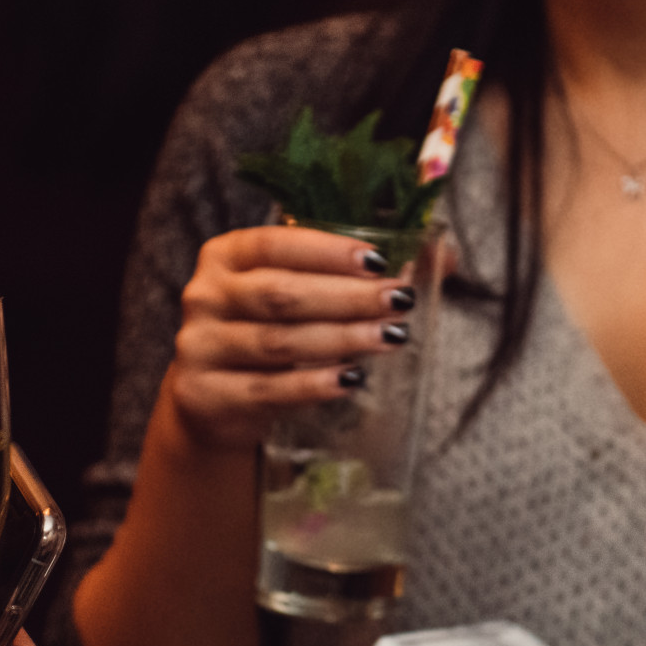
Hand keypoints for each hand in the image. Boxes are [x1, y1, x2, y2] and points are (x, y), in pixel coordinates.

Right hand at [162, 225, 418, 451]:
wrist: (214, 400)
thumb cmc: (268, 332)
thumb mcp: (300, 294)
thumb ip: (357, 273)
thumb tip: (444, 257)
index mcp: (226, 256)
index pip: (276, 244)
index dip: (328, 251)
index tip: (379, 261)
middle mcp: (205, 296)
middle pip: (282, 294)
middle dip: (347, 298)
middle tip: (398, 301)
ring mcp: (201, 347)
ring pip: (279, 341)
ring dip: (341, 338)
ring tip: (391, 338)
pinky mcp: (207, 395)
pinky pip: (269, 389)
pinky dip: (313, 384)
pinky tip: (351, 378)